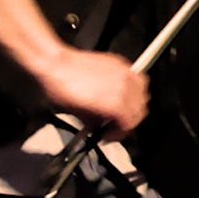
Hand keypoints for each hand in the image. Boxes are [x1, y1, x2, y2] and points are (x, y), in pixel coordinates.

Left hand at [33, 48, 149, 136]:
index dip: (120, 133)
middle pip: (141, 109)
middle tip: (115, 123)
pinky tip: (121, 90)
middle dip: (129, 118)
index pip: (131, 124)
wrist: (55, 63)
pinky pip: (136, 77)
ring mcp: (124, 73)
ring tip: (122, 105)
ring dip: (135, 102)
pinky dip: (132, 86)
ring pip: (143, 92)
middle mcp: (126, 88)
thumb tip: (101, 126)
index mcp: (116, 104)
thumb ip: (97, 122)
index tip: (109, 134)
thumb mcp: (79, 114)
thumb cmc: (61, 88)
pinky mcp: (119, 63)